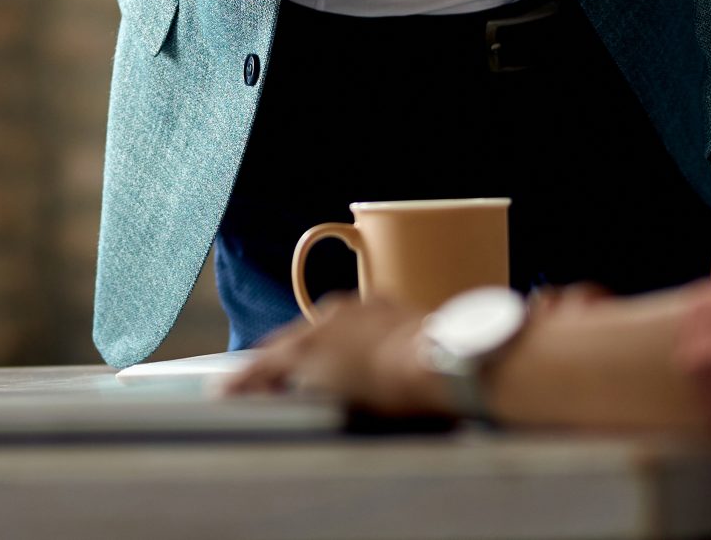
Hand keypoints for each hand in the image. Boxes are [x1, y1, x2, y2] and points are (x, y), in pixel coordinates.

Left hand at [223, 286, 601, 413]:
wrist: (450, 358)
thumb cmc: (462, 355)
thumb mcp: (452, 350)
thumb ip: (449, 353)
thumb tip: (485, 358)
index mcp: (373, 310)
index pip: (334, 329)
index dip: (319, 351)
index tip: (312, 364)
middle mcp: (341, 314)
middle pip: (300, 339)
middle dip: (282, 360)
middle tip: (260, 380)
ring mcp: (321, 335)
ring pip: (278, 355)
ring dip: (259, 376)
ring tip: (235, 393)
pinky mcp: (307, 359)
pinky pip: (264, 375)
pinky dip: (245, 387)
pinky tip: (225, 400)